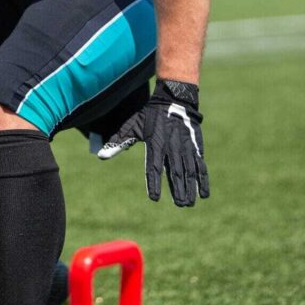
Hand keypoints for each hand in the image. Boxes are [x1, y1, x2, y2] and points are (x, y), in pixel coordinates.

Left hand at [97, 79, 208, 206]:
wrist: (175, 99)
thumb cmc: (150, 115)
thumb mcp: (133, 125)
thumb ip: (118, 141)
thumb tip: (100, 156)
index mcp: (155, 143)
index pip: (154, 167)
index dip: (154, 183)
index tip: (154, 198)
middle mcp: (172, 147)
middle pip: (175, 172)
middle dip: (178, 189)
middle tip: (179, 205)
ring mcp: (186, 148)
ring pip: (189, 171)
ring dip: (190, 188)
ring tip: (187, 204)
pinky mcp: (196, 148)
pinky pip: (201, 166)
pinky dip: (203, 180)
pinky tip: (203, 194)